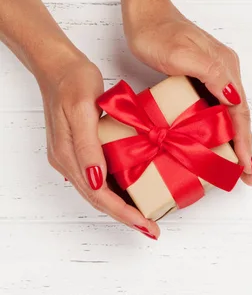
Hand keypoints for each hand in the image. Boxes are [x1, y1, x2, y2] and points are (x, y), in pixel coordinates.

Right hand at [38, 54, 159, 239]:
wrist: (58, 65)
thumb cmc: (73, 81)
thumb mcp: (83, 109)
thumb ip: (88, 145)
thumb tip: (96, 180)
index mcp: (69, 155)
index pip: (99, 195)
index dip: (124, 213)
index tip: (146, 224)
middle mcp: (69, 161)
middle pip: (99, 199)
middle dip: (126, 217)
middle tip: (152, 229)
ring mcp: (72, 157)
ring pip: (99, 192)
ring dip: (122, 207)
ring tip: (146, 218)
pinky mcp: (79, 149)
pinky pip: (99, 178)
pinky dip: (116, 190)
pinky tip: (132, 192)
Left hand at [123, 0, 251, 185]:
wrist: (144, 13)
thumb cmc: (158, 33)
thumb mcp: (183, 53)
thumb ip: (211, 73)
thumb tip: (233, 97)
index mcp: (226, 69)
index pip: (240, 113)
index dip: (243, 142)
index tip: (245, 166)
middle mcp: (226, 73)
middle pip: (239, 117)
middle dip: (244, 147)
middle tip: (247, 175)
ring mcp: (215, 76)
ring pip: (230, 115)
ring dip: (235, 141)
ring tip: (236, 165)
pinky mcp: (202, 78)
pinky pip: (216, 109)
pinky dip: (220, 129)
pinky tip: (215, 142)